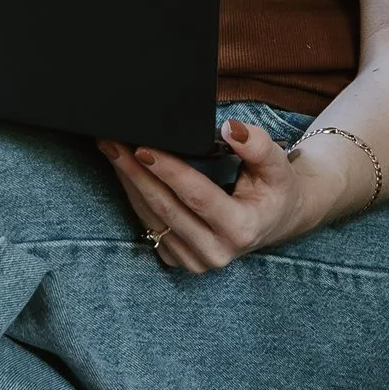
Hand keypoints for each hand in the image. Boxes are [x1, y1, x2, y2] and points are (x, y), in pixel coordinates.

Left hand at [98, 117, 319, 272]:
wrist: (277, 220)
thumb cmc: (276, 188)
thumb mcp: (277, 165)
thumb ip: (257, 146)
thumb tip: (231, 128)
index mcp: (241, 229)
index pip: (196, 195)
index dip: (168, 170)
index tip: (142, 147)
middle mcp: (215, 252)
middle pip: (165, 207)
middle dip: (134, 172)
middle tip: (111, 141)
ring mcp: (195, 261)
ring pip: (151, 217)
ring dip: (128, 182)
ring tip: (112, 150)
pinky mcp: (179, 261)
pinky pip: (149, 226)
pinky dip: (135, 198)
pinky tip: (125, 173)